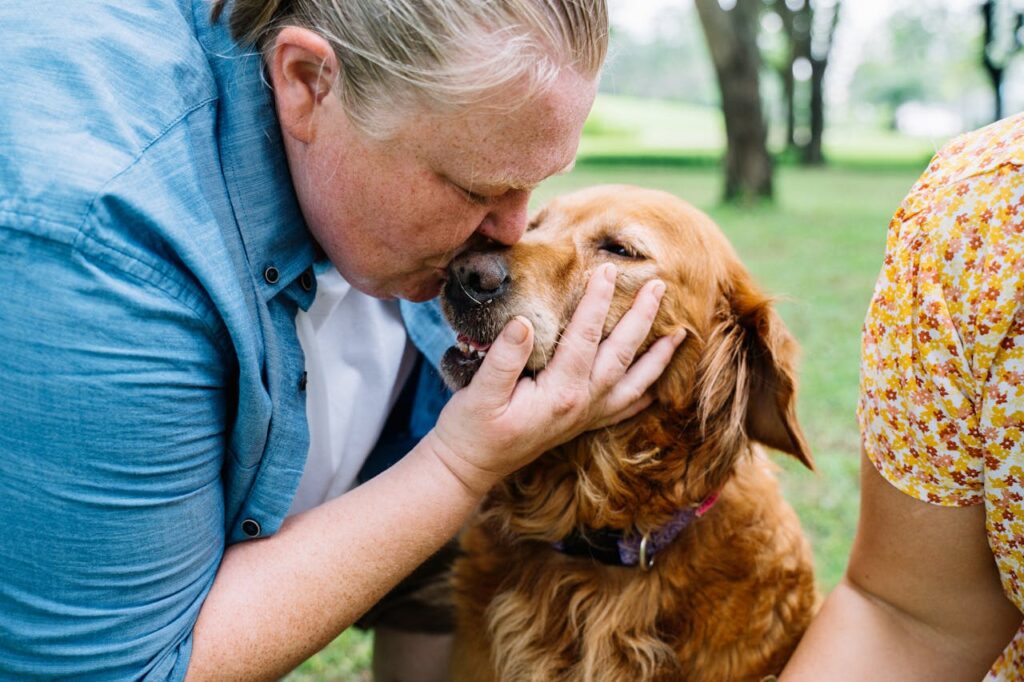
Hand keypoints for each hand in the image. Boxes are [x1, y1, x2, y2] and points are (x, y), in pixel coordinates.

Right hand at [426, 262, 684, 496]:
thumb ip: (504, 359)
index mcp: (559, 393)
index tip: (605, 270)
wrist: (467, 469)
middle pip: (621, 355)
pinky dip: (642, 394)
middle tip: (659, 286)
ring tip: (680, 333)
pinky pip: (621, 409)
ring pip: (631, 383)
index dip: (596, 301)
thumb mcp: (478, 393)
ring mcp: (583, 417)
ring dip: (657, 357)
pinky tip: (654, 385)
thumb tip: (524, 322)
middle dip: (641, 318)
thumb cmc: (470, 429)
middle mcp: (581, 405)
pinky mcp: (578, 424)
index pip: (584, 337)